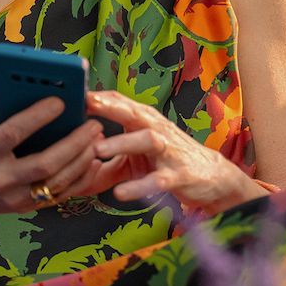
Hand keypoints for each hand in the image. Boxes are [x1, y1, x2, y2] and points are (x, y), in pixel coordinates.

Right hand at [0, 91, 104, 214]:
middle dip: (73, 142)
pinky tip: (94, 158)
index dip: (37, 117)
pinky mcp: (28, 206)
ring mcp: (15, 197)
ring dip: (82, 159)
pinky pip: (61, 194)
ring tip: (97, 137)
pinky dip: (82, 177)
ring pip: (57, 181)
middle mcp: (0, 179)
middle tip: (94, 123)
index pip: (13, 134)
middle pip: (44, 162)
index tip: (61, 100)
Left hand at [85, 90, 266, 215]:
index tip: (72, 92)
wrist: (212, 176)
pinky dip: (140, 186)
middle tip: (86, 103)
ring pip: (147, 140)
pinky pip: (159, 179)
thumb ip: (108, 154)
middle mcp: (157, 130)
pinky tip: (121, 193)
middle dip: (111, 107)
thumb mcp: (136, 155)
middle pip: (134, 113)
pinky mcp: (179, 176)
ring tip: (98, 149)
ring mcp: (169, 152)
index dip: (98, 97)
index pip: (121, 102)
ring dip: (122, 142)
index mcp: (145, 122)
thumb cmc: (168, 160)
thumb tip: (73, 155)